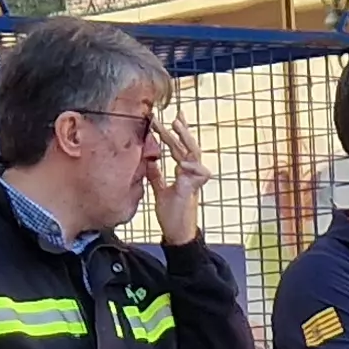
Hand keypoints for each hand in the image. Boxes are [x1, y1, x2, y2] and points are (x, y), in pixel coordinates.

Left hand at [147, 110, 210, 245]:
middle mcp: (189, 173)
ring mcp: (193, 180)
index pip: (178, 148)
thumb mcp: (160, 191)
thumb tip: (149, 161)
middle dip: (179, 130)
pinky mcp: (193, 189)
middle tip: (172, 116)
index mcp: (182, 172)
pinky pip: (199, 174)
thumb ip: (156, 176)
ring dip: (185, 139)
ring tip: (176, 125)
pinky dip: (192, 167)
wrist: (176, 233)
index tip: (166, 118)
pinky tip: (182, 161)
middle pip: (186, 146)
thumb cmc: (171, 214)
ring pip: (194, 154)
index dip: (173, 133)